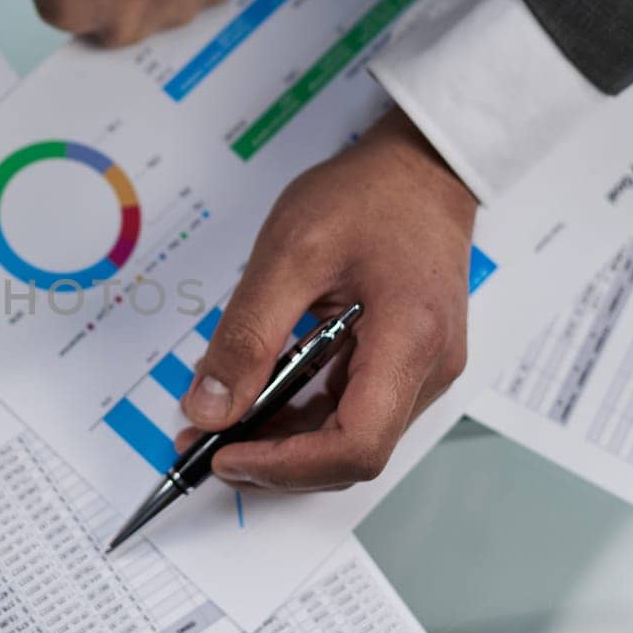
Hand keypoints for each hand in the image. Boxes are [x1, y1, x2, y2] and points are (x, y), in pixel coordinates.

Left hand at [182, 110, 476, 488]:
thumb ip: (246, 337)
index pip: (355, 445)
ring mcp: (421, 369)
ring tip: (218, 426)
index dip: (285, 465)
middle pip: (351, 453)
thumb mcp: (288, 256)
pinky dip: (301, 415)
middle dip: (274, 460)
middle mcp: (428, 369)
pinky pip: (352, 409)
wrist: (420, 166)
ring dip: (283, 442)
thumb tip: (210, 410)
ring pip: (348, 437)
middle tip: (204, 445)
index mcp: (411, 341)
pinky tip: (256, 401)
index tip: (224, 456)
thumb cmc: (367, 196)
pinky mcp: (405, 362)